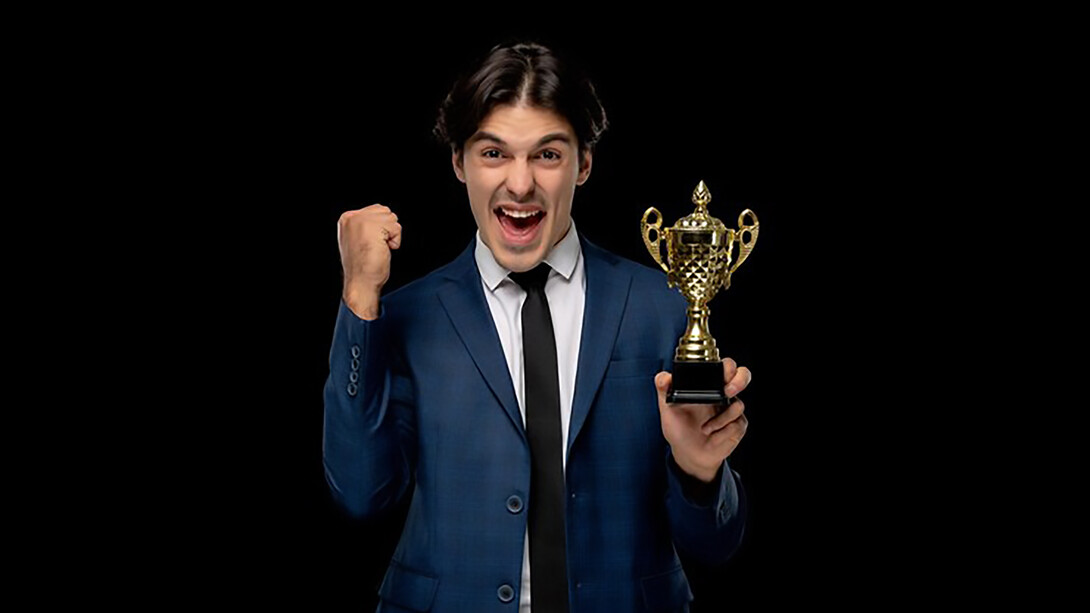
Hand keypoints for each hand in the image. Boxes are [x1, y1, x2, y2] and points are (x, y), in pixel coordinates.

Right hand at [338, 204, 401, 318]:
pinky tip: (383, 250)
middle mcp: (352, 217)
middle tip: (376, 246)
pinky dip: (395, 241)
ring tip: (378, 248)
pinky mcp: (373, 228)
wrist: (361, 283)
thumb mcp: (359, 238)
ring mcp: (361, 221)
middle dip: (387, 229)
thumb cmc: (362, 266)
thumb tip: (383, 216)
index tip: (371, 243)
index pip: (377, 209)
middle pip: (385, 211)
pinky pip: (397, 228)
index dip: (381, 227)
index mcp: (347, 218)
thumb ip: (367, 224)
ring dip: (391, 236)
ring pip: (392, 218)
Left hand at [655, 358, 750, 481]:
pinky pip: (736, 426)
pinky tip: (711, 437)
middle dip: (739, 381)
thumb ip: (663, 390)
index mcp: (707, 385)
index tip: (722, 374)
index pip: (724, 366)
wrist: (687, 454)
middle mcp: (722, 394)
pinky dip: (721, 434)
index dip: (728, 366)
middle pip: (743, 375)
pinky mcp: (737, 426)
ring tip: (704, 429)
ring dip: (720, 420)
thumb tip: (665, 377)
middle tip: (728, 392)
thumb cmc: (679, 428)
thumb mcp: (667, 408)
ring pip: (738, 405)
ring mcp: (731, 410)